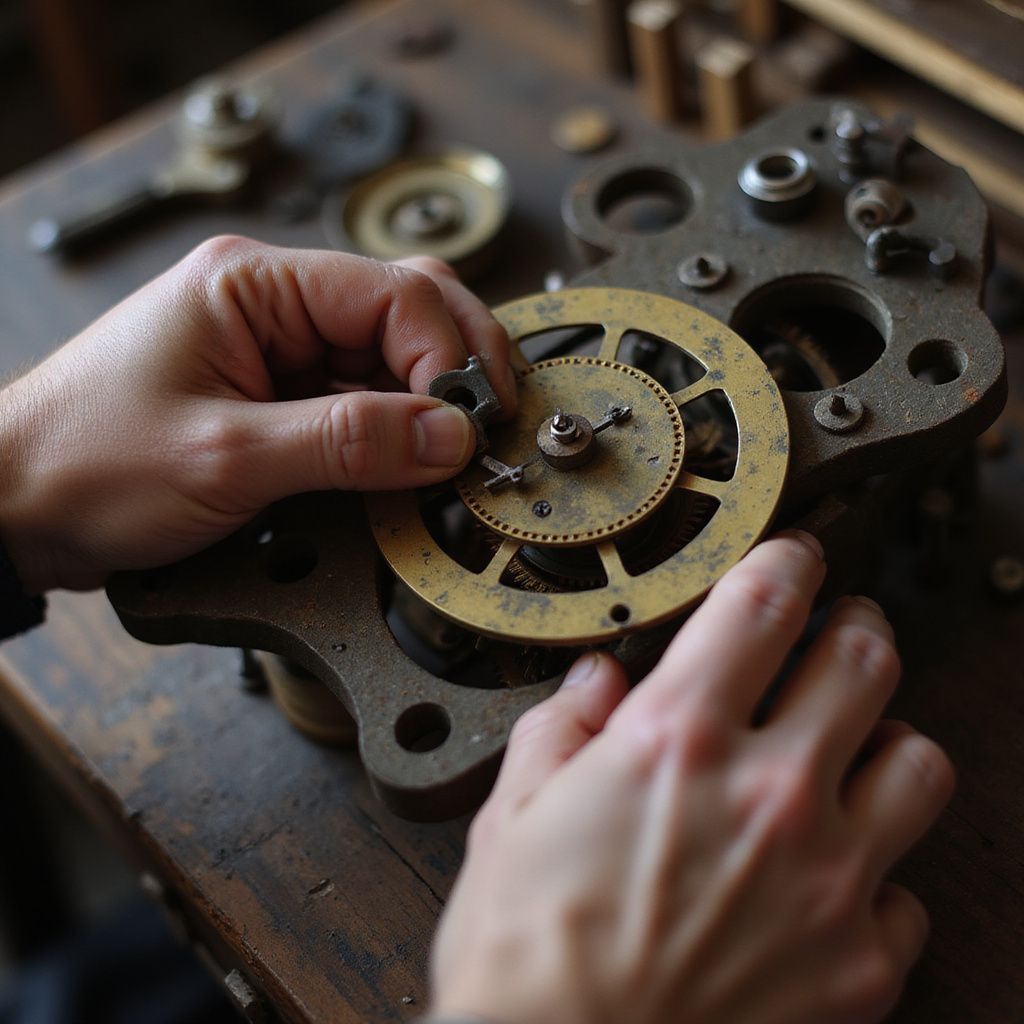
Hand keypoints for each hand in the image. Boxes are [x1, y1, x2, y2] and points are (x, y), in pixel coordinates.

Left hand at [0, 237, 514, 591]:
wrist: (13, 507)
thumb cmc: (85, 462)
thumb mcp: (226, 457)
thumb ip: (348, 443)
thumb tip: (450, 435)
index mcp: (253, 281)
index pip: (394, 294)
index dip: (448, 358)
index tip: (472, 426)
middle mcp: (273, 302)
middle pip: (407, 312)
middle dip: (459, 367)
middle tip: (492, 428)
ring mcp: (278, 348)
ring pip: (391, 360)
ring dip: (432, 404)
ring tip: (458, 457)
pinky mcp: (278, 394)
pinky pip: (360, 400)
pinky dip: (396, 432)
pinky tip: (413, 465)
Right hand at [430, 532, 953, 1023]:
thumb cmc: (528, 962)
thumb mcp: (513, 817)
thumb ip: (560, 728)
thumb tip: (595, 685)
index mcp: (676, 741)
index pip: (763, 603)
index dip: (787, 560)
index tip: (794, 558)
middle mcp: (767, 795)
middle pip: (863, 660)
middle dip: (854, 627)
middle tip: (838, 632)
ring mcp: (827, 881)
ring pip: (919, 763)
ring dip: (886, 740)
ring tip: (853, 748)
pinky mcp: (858, 968)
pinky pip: (906, 896)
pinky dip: (876, 877)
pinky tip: (834, 883)